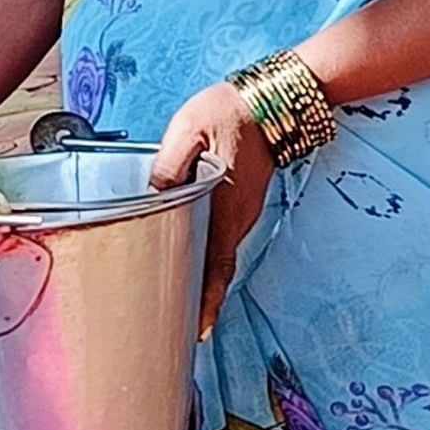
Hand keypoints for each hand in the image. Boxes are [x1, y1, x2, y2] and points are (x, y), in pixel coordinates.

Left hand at [155, 83, 281, 338]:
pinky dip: (208, 259)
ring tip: (180, 302)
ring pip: (219, 256)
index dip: (207, 301)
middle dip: (198, 300)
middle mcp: (238, 217)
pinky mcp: (240, 202)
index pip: (217, 266)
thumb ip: (169, 162)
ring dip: (203, 280)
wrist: (275, 100)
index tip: (198, 330)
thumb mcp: (191, 129)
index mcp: (225, 206)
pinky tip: (191, 262)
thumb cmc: (232, 112)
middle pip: (217, 270)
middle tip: (177, 327)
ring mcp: (242, 212)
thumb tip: (153, 192)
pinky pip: (222, 239)